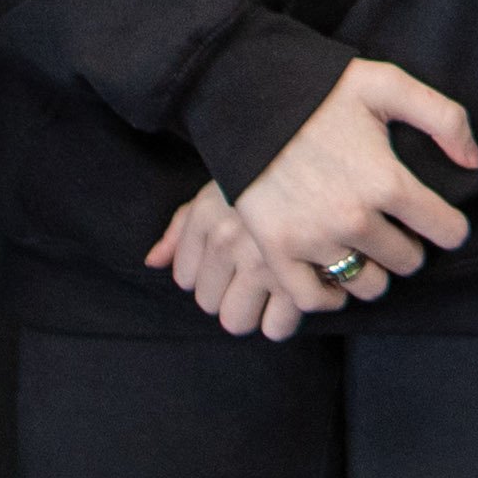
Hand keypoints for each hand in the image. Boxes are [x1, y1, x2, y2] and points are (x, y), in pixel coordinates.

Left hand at [147, 183, 341, 341]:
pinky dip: (285, 319)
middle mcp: (228, 242)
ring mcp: (263, 263)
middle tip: (252, 281)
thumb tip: (152, 262)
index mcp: (207, 218)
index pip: (185, 277)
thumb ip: (182, 227)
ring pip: (238, 320)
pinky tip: (297, 297)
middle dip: (227, 296)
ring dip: (254, 312)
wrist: (325, 152)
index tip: (230, 263)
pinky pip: (278, 326)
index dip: (206, 274)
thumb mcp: (219, 189)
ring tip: (274, 292)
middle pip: (209, 303)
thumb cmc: (273, 176)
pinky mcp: (300, 280)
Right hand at [237, 58, 477, 302]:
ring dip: (372, 271)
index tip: (439, 220)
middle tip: (396, 230)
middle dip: (409, 247)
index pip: (448, 231)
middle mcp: (354, 217)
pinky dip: (329, 295)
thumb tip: (473, 163)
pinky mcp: (276, 248)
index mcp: (388, 180)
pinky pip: (313, 299)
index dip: (449, 226)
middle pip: (408, 262)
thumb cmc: (322, 89)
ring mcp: (313, 238)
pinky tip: (334, 275)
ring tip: (365, 251)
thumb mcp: (389, 84)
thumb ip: (444, 118)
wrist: (248, 96)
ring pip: (366, 284)